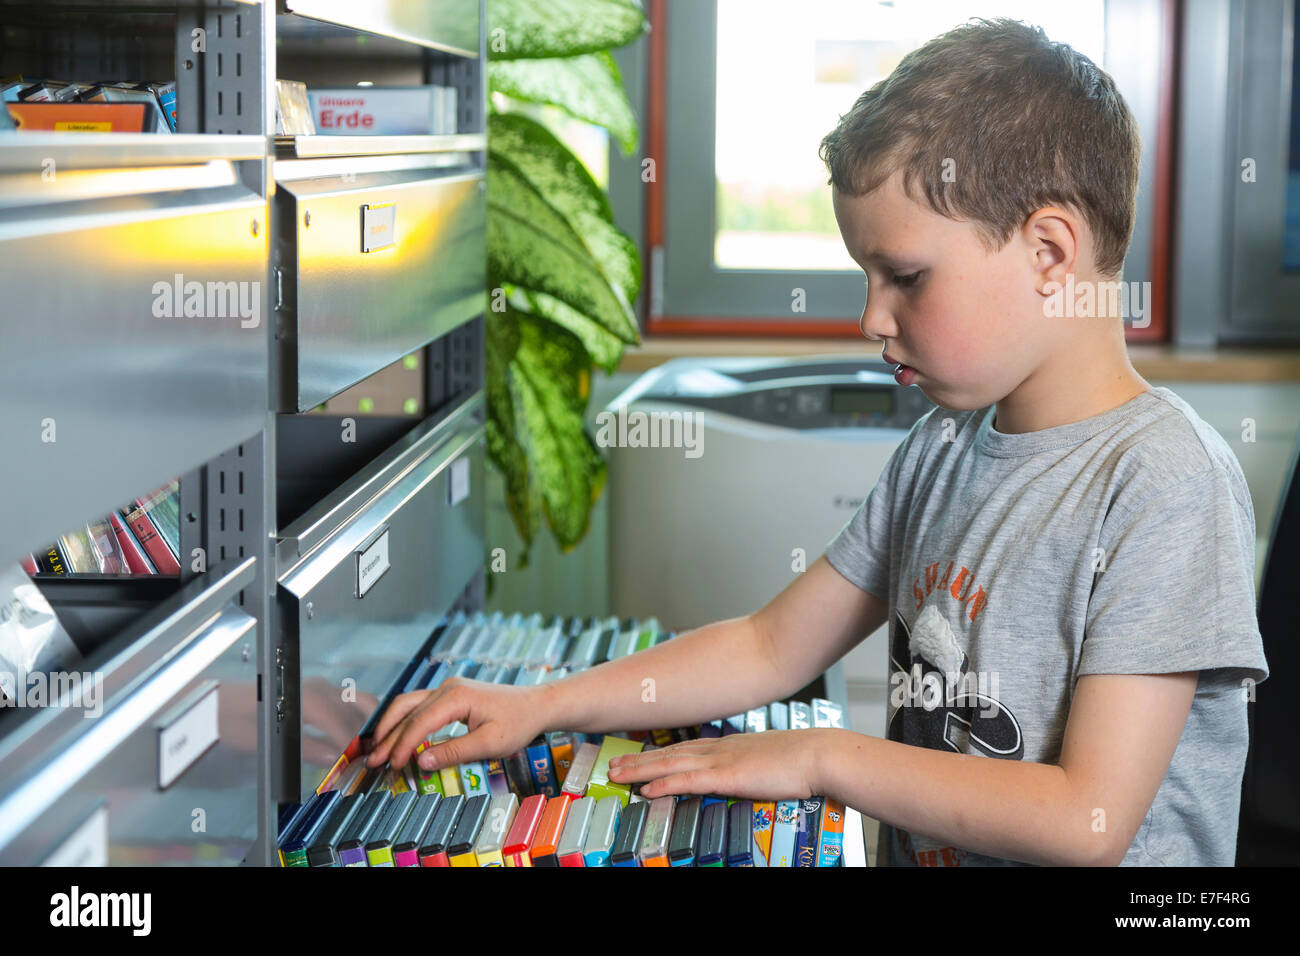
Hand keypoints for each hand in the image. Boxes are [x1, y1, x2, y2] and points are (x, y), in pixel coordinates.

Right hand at [364, 677, 552, 771]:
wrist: (536, 705)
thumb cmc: (518, 722)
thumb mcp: (489, 743)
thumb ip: (454, 752)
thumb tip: (422, 762)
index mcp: (457, 696)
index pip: (420, 723)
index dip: (402, 746)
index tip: (392, 766)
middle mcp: (448, 688)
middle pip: (407, 711)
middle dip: (388, 736)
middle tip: (373, 761)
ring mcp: (448, 689)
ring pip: (409, 705)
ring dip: (392, 727)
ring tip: (378, 750)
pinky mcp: (450, 695)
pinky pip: (419, 706)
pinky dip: (405, 722)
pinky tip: (397, 738)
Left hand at [607, 729, 827, 801]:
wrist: (818, 753)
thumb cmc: (801, 759)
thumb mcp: (768, 759)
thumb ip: (749, 764)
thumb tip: (744, 772)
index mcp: (728, 745)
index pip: (684, 749)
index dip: (658, 753)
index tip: (638, 756)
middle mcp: (718, 749)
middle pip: (669, 754)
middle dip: (639, 760)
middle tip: (613, 764)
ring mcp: (721, 760)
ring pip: (671, 764)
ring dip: (640, 770)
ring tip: (617, 774)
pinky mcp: (728, 776)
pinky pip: (688, 780)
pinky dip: (664, 783)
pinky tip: (647, 788)